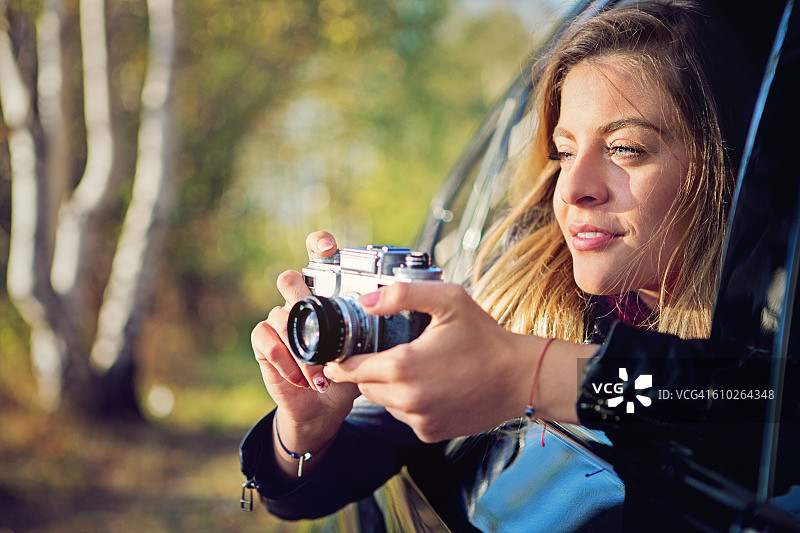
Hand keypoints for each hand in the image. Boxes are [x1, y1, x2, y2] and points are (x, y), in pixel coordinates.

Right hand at [252, 231, 359, 448]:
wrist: (322, 410)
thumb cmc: (347, 375)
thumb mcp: (367, 353)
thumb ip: (376, 335)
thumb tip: (400, 319)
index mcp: (326, 299)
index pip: (317, 260)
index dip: (318, 246)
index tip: (327, 245)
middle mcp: (300, 305)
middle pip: (289, 278)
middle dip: (299, 291)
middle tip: (316, 315)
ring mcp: (280, 322)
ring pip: (280, 312)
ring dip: (302, 346)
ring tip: (321, 372)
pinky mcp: (264, 343)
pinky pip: (265, 336)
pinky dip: (284, 358)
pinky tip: (302, 378)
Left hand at [323, 282, 588, 441]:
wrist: (520, 377)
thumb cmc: (485, 336)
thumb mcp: (448, 299)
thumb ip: (402, 294)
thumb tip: (365, 301)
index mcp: (403, 366)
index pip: (350, 370)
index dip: (340, 361)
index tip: (337, 354)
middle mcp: (407, 399)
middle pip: (364, 387)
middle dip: (367, 371)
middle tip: (382, 351)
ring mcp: (419, 420)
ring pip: (384, 403)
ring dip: (388, 387)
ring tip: (413, 366)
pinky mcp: (431, 433)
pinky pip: (405, 416)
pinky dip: (409, 403)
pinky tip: (430, 385)